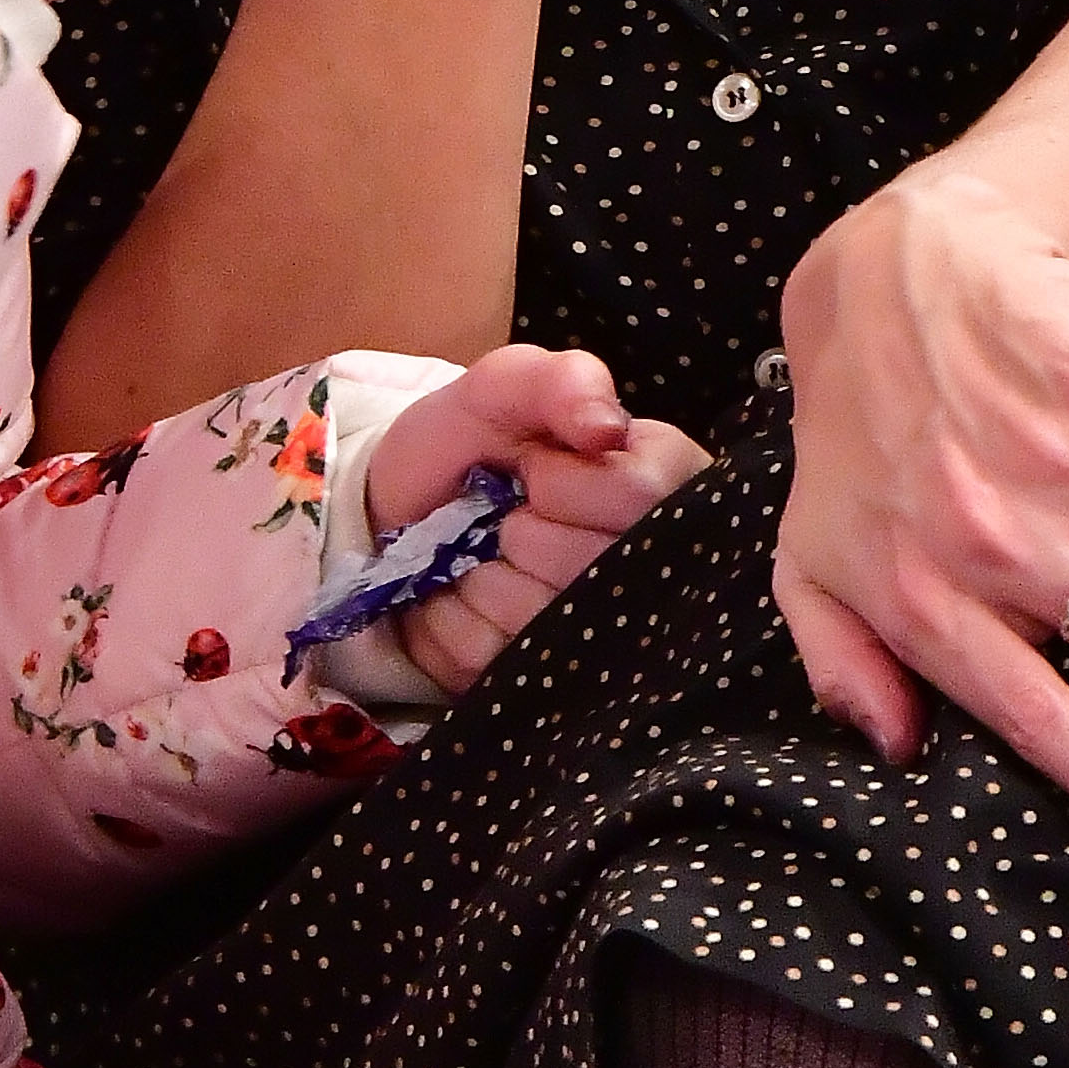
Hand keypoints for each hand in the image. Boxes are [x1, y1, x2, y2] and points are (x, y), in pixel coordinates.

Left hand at [360, 344, 707, 695]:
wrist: (403, 511)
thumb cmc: (474, 442)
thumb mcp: (507, 388)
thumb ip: (560, 383)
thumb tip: (605, 429)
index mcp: (665, 484)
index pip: (639, 494)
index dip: (562, 482)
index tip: (532, 468)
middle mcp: (655, 567)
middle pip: (592, 566)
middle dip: (519, 532)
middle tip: (504, 515)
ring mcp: (606, 638)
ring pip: (542, 619)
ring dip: (483, 576)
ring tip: (484, 555)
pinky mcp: (543, 684)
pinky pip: (492, 658)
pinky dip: (451, 619)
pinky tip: (461, 593)